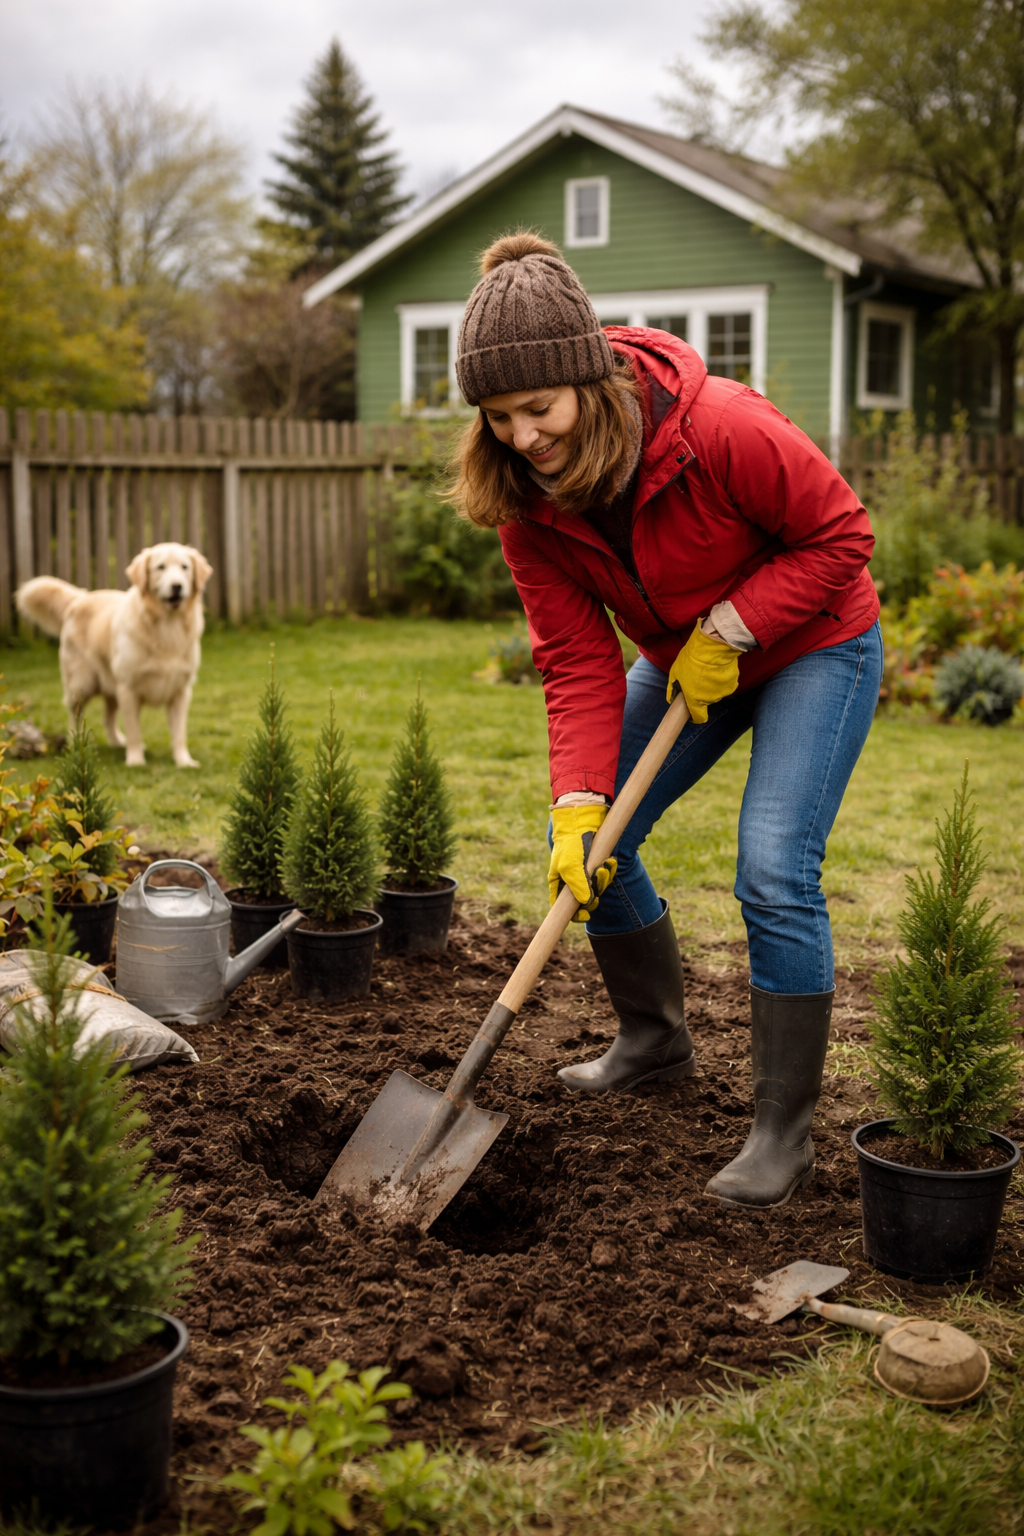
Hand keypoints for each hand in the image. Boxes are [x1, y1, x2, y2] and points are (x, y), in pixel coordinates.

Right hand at [548, 804, 617, 921]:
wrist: (583, 816)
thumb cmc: (571, 843)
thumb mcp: (570, 868)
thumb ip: (577, 888)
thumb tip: (587, 903)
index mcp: (558, 880)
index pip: (563, 906)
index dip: (575, 913)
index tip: (586, 915)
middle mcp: (572, 877)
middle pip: (584, 898)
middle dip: (594, 894)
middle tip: (598, 885)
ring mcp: (586, 869)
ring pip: (598, 886)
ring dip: (604, 879)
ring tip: (604, 866)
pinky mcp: (598, 860)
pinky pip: (606, 873)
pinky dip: (610, 869)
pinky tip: (610, 861)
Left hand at [666, 620, 739, 721]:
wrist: (713, 646)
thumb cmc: (691, 659)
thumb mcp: (675, 673)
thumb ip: (673, 688)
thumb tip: (671, 698)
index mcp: (695, 699)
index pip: (698, 717)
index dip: (695, 716)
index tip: (693, 712)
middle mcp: (710, 699)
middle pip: (707, 701)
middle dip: (702, 693)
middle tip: (698, 678)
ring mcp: (723, 692)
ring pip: (717, 691)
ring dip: (713, 685)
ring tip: (708, 670)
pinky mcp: (733, 682)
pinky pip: (726, 683)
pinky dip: (723, 678)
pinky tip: (718, 667)